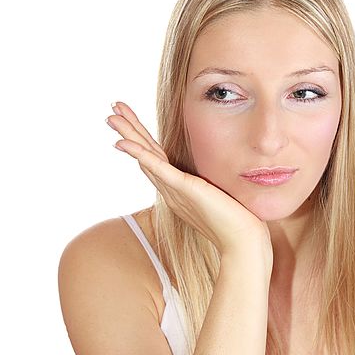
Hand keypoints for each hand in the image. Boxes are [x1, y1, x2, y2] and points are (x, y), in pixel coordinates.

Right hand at [106, 101, 271, 257]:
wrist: (244, 244)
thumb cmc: (238, 222)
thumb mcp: (220, 194)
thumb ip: (211, 184)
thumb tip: (216, 176)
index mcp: (178, 190)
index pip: (155, 158)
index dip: (141, 138)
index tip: (129, 119)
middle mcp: (171, 190)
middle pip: (145, 153)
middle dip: (129, 130)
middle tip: (112, 110)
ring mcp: (175, 191)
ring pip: (146, 157)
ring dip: (128, 135)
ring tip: (111, 117)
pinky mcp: (185, 189)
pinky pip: (158, 169)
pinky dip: (140, 154)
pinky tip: (124, 142)